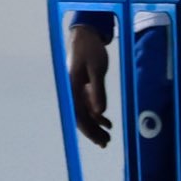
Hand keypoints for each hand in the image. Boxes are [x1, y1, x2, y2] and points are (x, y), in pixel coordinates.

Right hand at [67, 25, 111, 146]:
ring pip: (86, 113)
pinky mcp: (84, 87)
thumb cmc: (90, 50)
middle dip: (93, 132)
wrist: (86, 36)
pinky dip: (98, 115)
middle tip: (106, 144)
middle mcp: (73, 91)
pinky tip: (107, 123)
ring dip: (96, 126)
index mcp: (73, 88)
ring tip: (108, 138)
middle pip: (82, 117)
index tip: (98, 141)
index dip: (88, 130)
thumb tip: (99, 112)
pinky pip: (90, 105)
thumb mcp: (97, 69)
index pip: (79, 115)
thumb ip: (98, 90)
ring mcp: (78, 90)